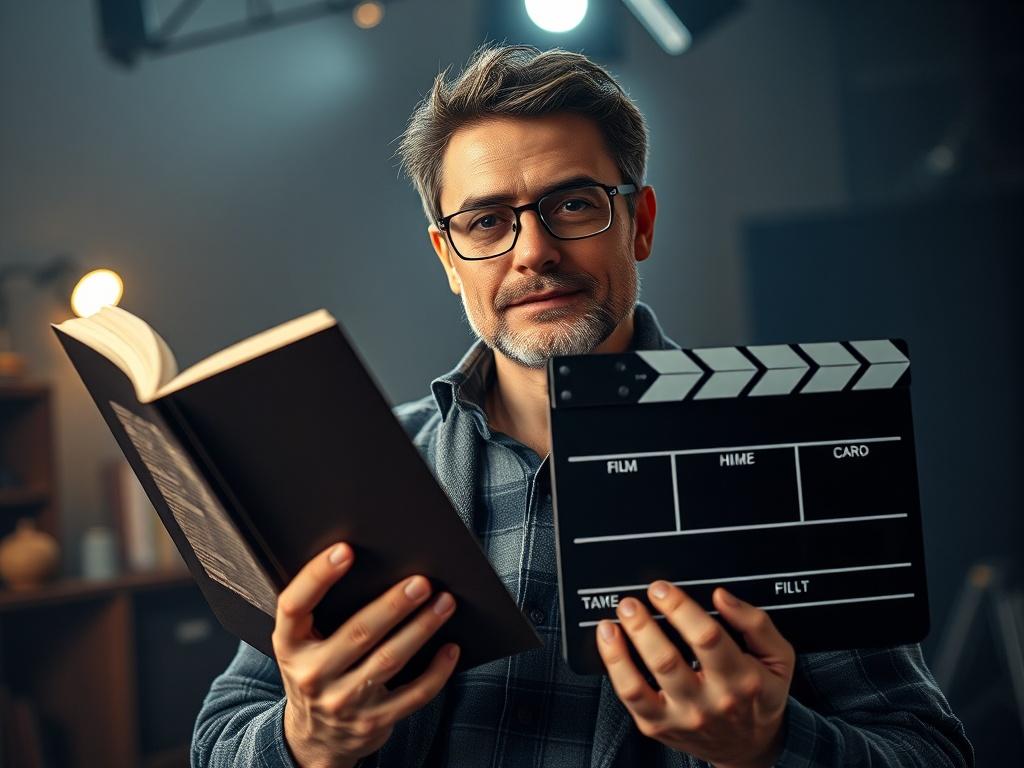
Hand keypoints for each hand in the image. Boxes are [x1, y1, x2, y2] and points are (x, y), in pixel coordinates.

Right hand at [274, 542, 459, 767]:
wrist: (315, 738)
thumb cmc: (317, 673)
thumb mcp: (303, 645)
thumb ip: (322, 612)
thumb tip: (374, 565)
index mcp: (290, 646)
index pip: (295, 606)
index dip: (317, 576)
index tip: (345, 550)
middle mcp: (312, 675)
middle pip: (357, 632)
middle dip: (394, 604)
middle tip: (421, 582)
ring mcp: (343, 702)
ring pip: (389, 659)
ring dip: (421, 628)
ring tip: (444, 603)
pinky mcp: (373, 722)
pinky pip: (412, 694)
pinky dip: (436, 671)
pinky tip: (450, 648)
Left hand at [596, 583, 793, 767]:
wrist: (750, 747)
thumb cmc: (760, 695)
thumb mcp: (778, 658)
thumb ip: (755, 623)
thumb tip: (722, 597)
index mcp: (741, 680)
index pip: (706, 639)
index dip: (680, 609)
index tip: (662, 590)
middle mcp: (709, 703)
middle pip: (667, 661)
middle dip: (644, 626)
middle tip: (632, 603)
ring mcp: (681, 717)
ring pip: (641, 684)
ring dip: (623, 647)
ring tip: (615, 620)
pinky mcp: (658, 726)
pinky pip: (629, 697)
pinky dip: (614, 666)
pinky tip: (609, 641)